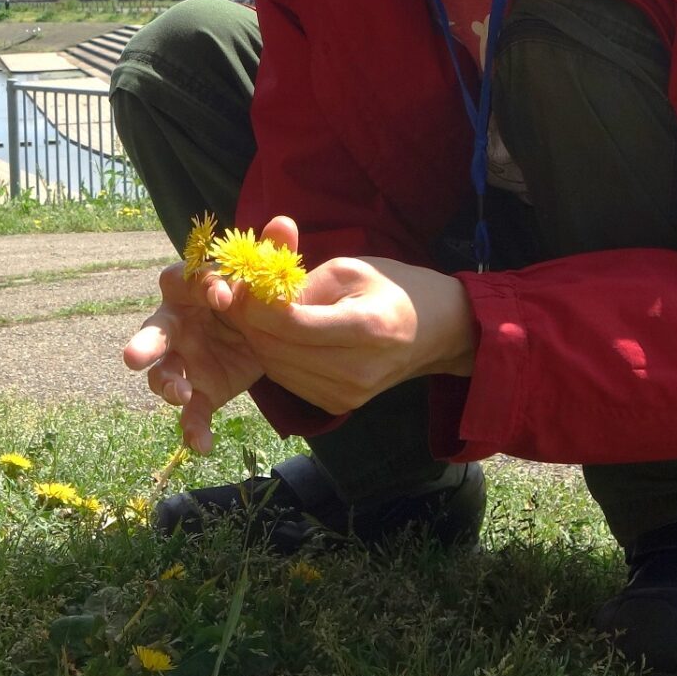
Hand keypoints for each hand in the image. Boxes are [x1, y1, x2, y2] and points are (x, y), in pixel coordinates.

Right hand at [124, 260, 266, 454]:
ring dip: (166, 385)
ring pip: (163, 374)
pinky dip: (193, 428)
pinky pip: (190, 412)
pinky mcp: (197, 390)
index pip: (184, 279)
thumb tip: (284, 223)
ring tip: (180, 396)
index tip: (224, 295)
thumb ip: (271, 251)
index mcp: (190, 287)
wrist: (264, 335)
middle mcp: (176, 323)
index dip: (199, 284)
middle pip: (153, 331)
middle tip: (133, 359)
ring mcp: (182, 360)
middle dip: (144, 344)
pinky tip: (202, 445)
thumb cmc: (252, 297)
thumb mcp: (265, 277)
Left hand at [213, 227, 477, 416]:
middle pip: (276, 350)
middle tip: (240, 294)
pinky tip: (278, 334)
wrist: (436, 331)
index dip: (256, 304)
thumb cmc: (394, 288)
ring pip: (276, 368)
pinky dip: (275, 356)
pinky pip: (289, 380)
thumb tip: (255, 297)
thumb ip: (302, 283)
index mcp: (365, 330)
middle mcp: (355, 372)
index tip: (242, 283)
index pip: (289, 325)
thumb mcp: (351, 269)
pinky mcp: (338, 406)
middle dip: (248, 322)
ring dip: (258, 339)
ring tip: (257, 311)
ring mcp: (347, 396)